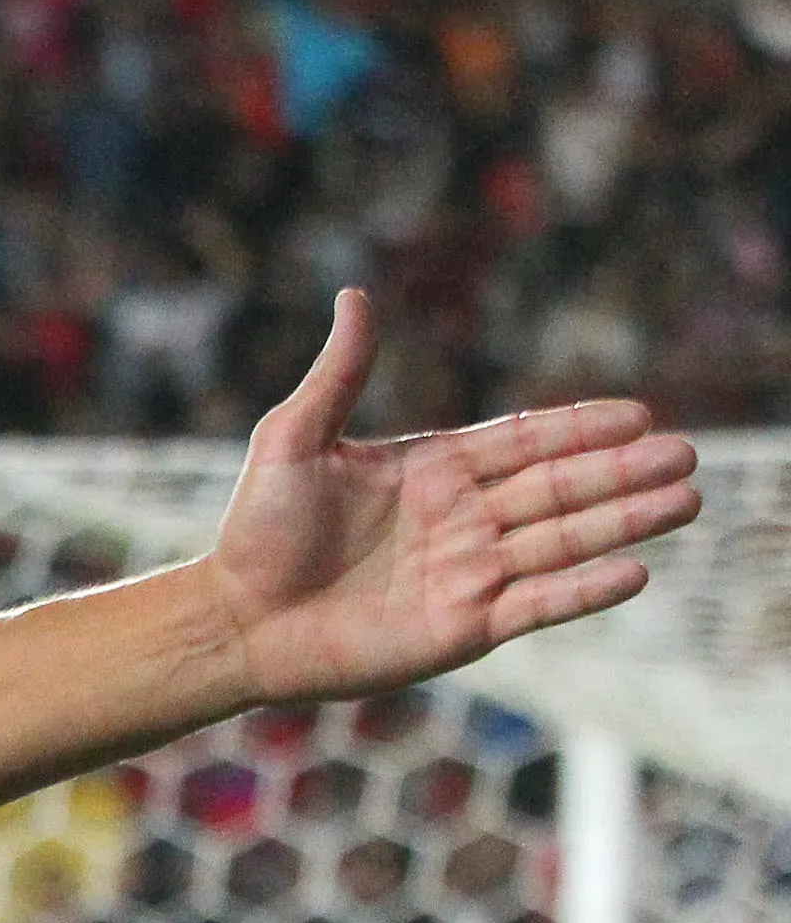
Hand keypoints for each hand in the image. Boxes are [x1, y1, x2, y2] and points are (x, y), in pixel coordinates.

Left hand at [208, 287, 701, 706]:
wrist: (234, 619)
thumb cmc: (257, 531)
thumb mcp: (293, 440)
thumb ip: (339, 374)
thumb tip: (355, 294)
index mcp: (433, 470)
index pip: (525, 441)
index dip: (580, 428)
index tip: (639, 413)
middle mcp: (462, 519)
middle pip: (559, 488)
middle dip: (623, 472)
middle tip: (688, 455)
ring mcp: (467, 574)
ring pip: (562, 541)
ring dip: (623, 522)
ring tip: (685, 500)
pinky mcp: (461, 628)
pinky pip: (537, 604)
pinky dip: (583, 591)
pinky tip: (634, 572)